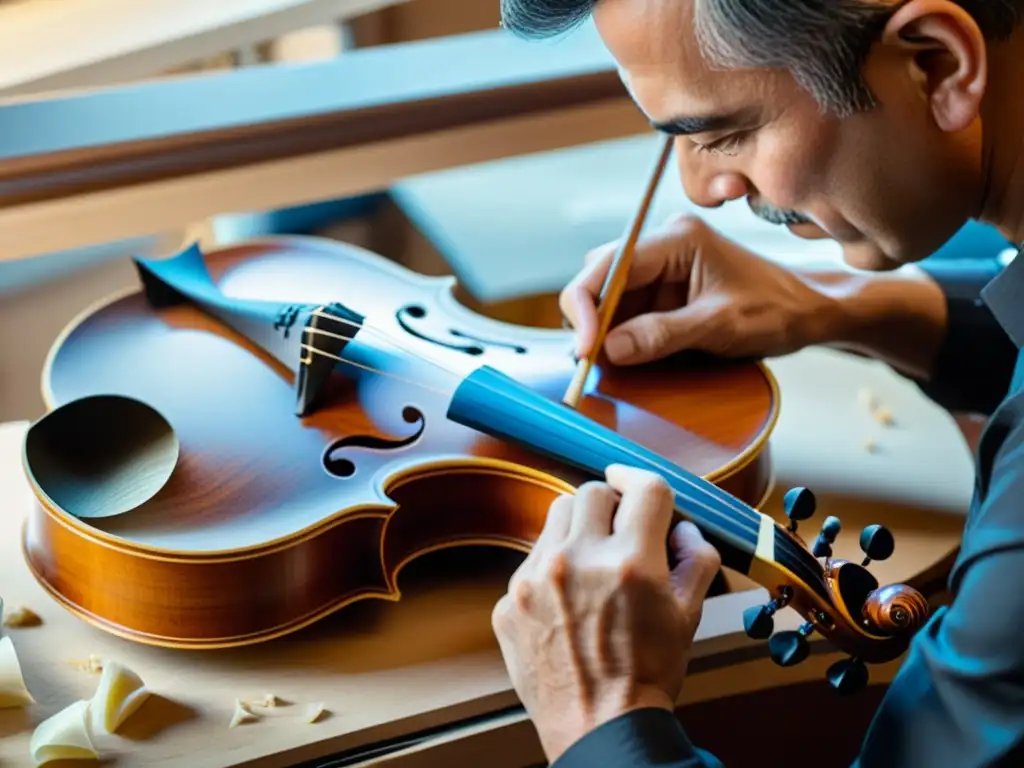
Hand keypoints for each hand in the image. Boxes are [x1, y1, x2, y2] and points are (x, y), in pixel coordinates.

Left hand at [491, 465, 720, 762]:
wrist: (599, 727)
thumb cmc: (647, 674)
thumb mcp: (690, 615)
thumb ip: (695, 558)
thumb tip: (682, 527)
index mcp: (631, 563)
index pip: (643, 488)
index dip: (642, 480)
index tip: (633, 481)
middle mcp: (579, 561)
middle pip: (592, 492)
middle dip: (610, 507)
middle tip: (618, 533)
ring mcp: (537, 578)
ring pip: (556, 516)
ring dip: (578, 529)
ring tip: (590, 564)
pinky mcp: (510, 599)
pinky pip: (531, 558)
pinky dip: (551, 568)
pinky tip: (567, 601)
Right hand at [560, 214, 841, 364]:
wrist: (808, 312)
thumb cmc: (776, 310)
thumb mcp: (719, 326)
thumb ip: (662, 334)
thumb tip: (608, 348)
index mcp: (677, 239)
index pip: (609, 266)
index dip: (586, 307)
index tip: (585, 349)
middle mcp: (663, 245)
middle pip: (599, 277)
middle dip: (591, 318)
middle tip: (593, 360)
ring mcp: (662, 266)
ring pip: (608, 295)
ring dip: (604, 329)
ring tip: (610, 362)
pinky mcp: (664, 289)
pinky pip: (627, 309)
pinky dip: (620, 334)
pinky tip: (626, 354)